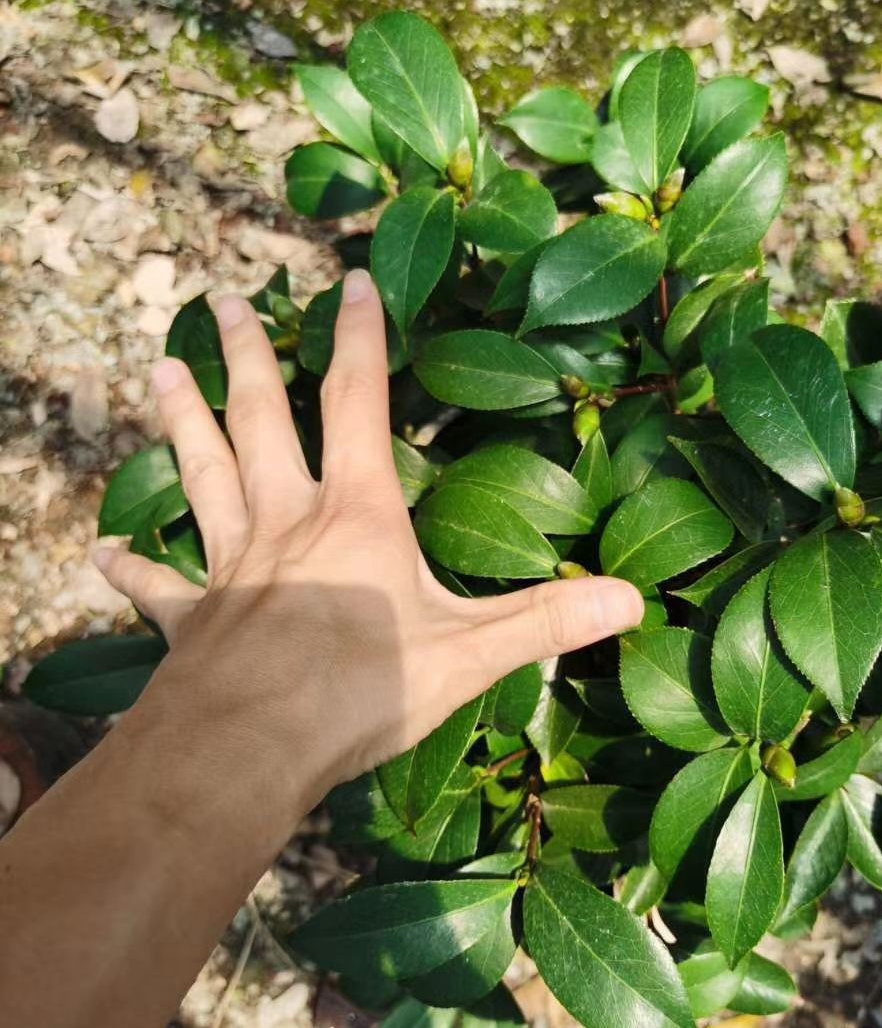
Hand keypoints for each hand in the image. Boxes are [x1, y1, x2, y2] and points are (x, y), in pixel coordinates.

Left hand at [95, 270, 642, 816]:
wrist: (250, 746)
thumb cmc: (363, 690)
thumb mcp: (473, 655)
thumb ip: (548, 621)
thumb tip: (634, 598)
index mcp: (357, 514)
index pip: (357, 402)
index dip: (358, 339)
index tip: (350, 281)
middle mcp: (286, 521)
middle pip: (260, 418)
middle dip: (248, 355)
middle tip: (229, 298)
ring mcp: (232, 566)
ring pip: (202, 474)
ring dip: (182, 421)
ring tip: (159, 368)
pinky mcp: (193, 619)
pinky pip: (159, 587)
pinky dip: (133, 570)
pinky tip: (102, 554)